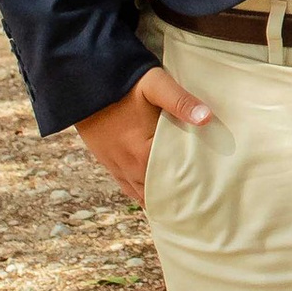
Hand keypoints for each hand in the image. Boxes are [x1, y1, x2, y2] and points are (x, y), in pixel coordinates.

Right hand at [73, 64, 210, 205]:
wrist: (83, 80)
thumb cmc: (123, 82)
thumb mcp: (156, 84)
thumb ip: (181, 101)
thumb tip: (206, 118)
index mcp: (143, 149)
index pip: (171, 179)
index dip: (189, 189)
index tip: (207, 199)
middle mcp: (128, 163)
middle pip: (156, 191)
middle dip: (175, 200)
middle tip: (198, 210)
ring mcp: (116, 164)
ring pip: (140, 192)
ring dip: (157, 200)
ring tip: (178, 210)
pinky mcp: (107, 160)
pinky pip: (126, 186)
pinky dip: (140, 194)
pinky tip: (150, 199)